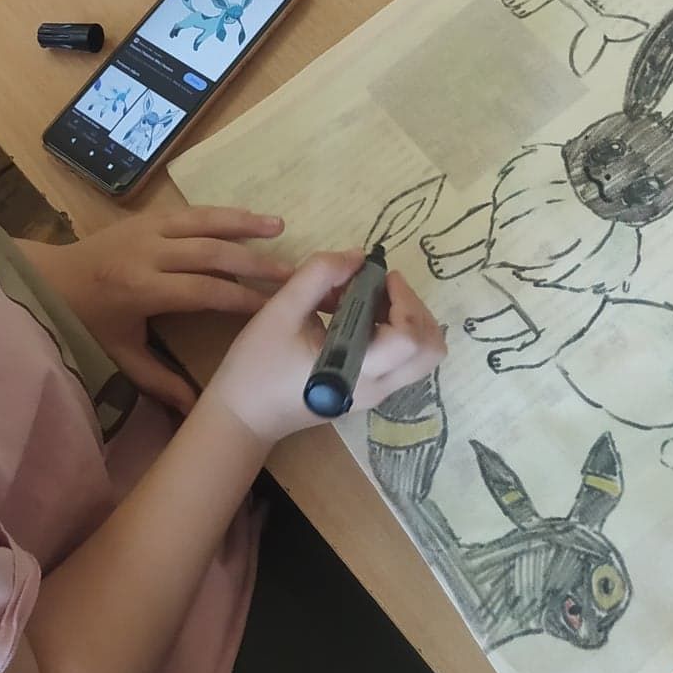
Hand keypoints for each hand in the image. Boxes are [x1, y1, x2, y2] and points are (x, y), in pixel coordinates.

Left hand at [21, 209, 292, 413]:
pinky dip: (221, 213)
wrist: (50, 279)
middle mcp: (148, 253)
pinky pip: (190, 211)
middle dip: (254, 261)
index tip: (275, 305)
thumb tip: (197, 410)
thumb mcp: (120, 356)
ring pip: (203, 221)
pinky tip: (247, 216)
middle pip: (211, 252)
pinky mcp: (146, 216)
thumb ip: (159, 381)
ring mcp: (147, 229)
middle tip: (292, 271)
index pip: (203, 291)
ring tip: (279, 227)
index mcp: (141, 289)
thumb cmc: (87, 323)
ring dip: (243, 223)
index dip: (241, 297)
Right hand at [207, 252, 445, 451]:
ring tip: (367, 301)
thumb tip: (357, 257)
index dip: (405, 300)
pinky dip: (393, 333)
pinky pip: (401, 361)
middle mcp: (375, 387)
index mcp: (356, 371)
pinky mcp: (367, 393)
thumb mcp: (280, 310)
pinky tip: (355, 318)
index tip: (381, 277)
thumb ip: (318, 275)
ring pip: (420, 357)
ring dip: (406, 320)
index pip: (409, 338)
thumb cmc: (256, 366)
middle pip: (431, 350)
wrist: (242, 416)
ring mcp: (375, 394)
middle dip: (415, 310)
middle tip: (382, 289)